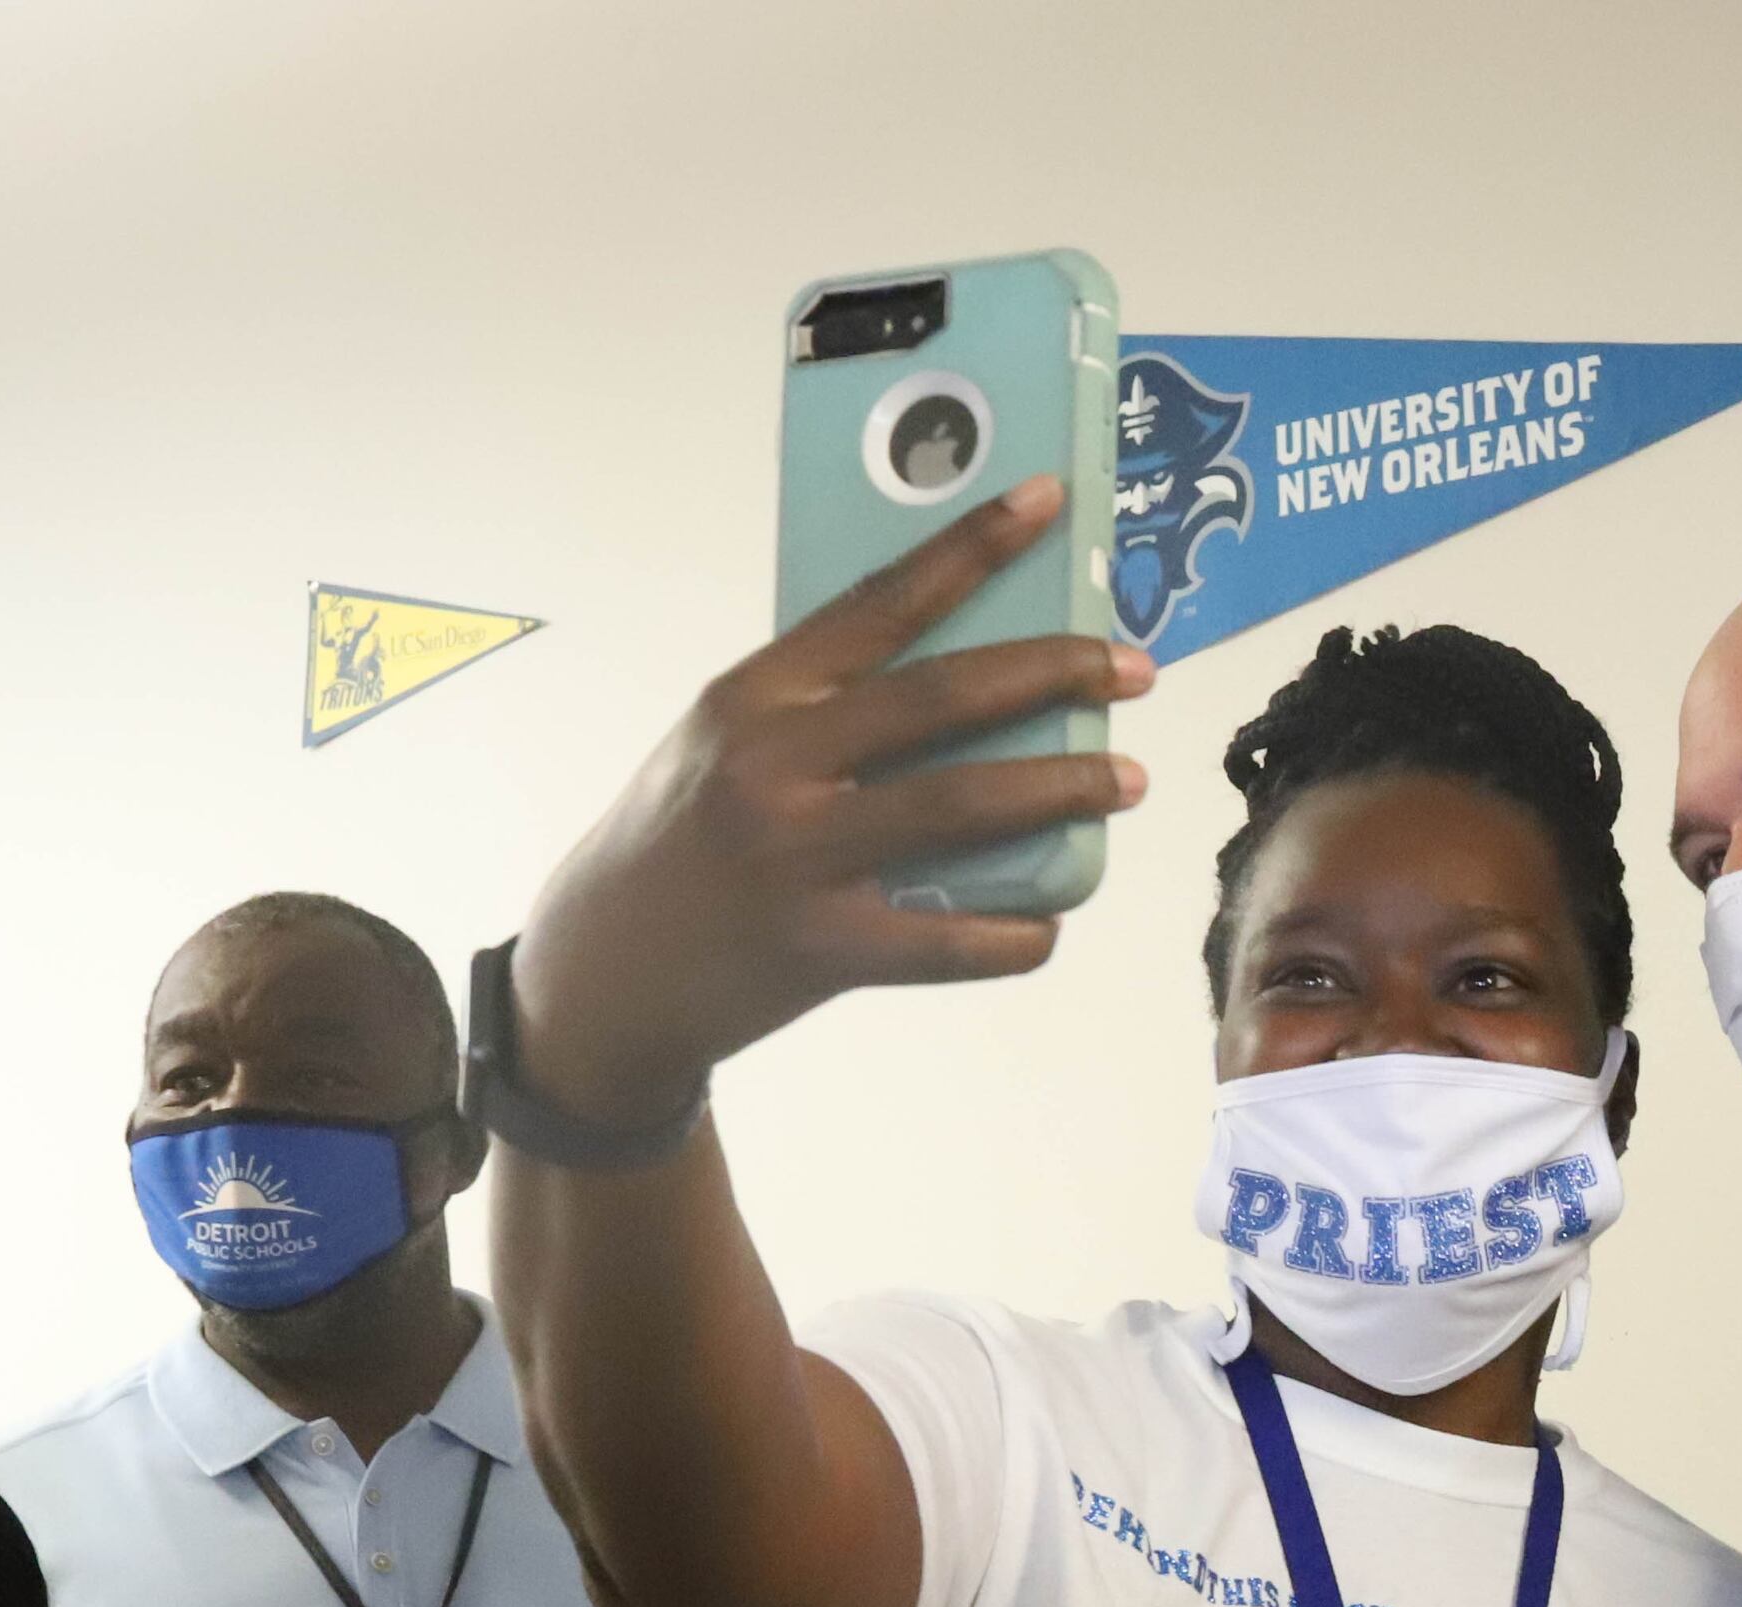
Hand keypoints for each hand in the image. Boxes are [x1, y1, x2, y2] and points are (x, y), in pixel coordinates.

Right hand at [511, 477, 1153, 1130]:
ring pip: (962, 807)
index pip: (879, 600)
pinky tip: (1052, 921)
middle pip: (943, 699)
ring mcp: (799, 860)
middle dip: (1054, 674)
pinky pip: (949, 941)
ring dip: (1063, 789)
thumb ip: (820, 706)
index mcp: (754, 695)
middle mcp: (775, 764)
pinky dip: (1015, 933)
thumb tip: (965, 667)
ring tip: (1131, 780)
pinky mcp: (824, 951)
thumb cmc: (683, 839)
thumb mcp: (725, 744)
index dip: (970, 546)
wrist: (608, 971)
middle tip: (1133, 669)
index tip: (1048, 501)